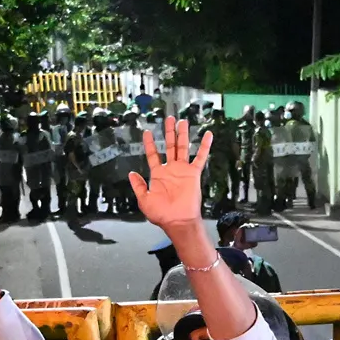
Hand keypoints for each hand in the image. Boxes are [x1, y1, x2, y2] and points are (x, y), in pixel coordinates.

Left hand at [133, 115, 211, 231]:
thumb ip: (138, 186)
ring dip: (183, 134)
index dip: (149, 143)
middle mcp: (171, 169)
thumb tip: (131, 174)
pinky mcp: (194, 173)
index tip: (147, 131)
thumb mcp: (143, 200)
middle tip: (169, 118)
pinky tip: (208, 135)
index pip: (153, 154)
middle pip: (170, 146)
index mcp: (158, 174)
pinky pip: (200, 157)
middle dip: (168, 132)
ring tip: (182, 121)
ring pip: (183, 147)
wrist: (178, 221)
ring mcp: (182, 170)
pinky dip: (205, 146)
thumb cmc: (161, 214)